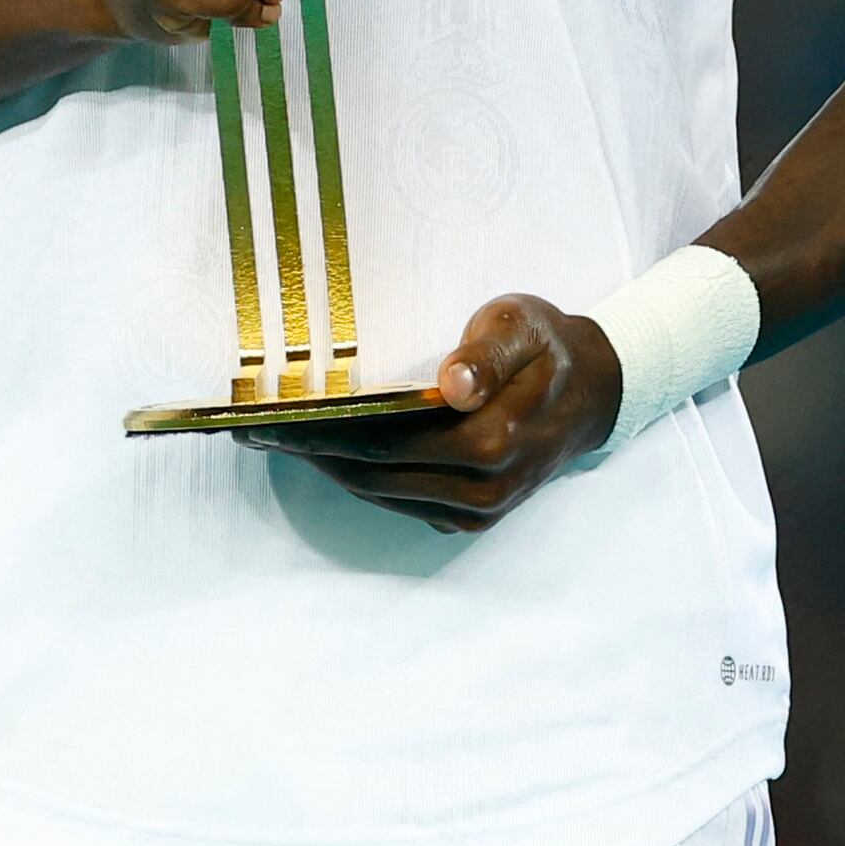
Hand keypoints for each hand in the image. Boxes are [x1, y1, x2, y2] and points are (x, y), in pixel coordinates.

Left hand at [284, 294, 620, 533]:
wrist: (592, 394)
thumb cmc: (547, 349)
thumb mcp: (523, 325)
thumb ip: (488, 352)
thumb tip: (454, 382)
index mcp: (491, 441)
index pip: (384, 440)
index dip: (324, 430)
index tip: (271, 418)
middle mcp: (481, 488)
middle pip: (371, 472)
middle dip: (309, 450)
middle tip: (252, 427)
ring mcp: (476, 512)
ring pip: (379, 492)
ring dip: (326, 465)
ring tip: (276, 438)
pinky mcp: (469, 520)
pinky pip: (397, 501)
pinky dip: (359, 476)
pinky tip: (327, 450)